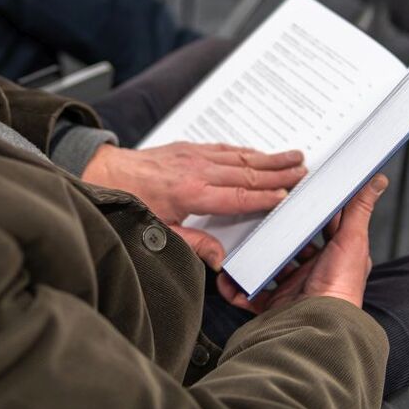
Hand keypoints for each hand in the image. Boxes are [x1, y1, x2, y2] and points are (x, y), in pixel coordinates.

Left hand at [82, 142, 305, 268]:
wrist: (104, 172)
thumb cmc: (129, 202)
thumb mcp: (158, 231)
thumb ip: (193, 245)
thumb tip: (221, 260)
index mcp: (192, 194)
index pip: (238, 197)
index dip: (264, 198)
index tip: (287, 197)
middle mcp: (197, 170)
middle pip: (247, 172)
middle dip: (278, 173)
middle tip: (304, 173)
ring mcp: (194, 156)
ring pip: (239, 157)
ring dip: (269, 158)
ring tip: (294, 157)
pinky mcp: (188, 148)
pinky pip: (224, 149)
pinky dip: (245, 151)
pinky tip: (258, 152)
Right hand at [217, 174, 386, 310]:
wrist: (317, 324)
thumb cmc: (340, 287)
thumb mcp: (352, 240)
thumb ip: (359, 209)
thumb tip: (377, 180)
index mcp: (336, 257)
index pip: (322, 227)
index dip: (310, 212)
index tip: (294, 195)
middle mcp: (315, 272)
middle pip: (291, 247)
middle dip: (275, 234)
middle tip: (260, 216)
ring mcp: (294, 289)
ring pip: (268, 269)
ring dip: (254, 259)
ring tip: (241, 245)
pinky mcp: (275, 305)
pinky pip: (251, 294)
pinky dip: (237, 287)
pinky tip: (229, 277)